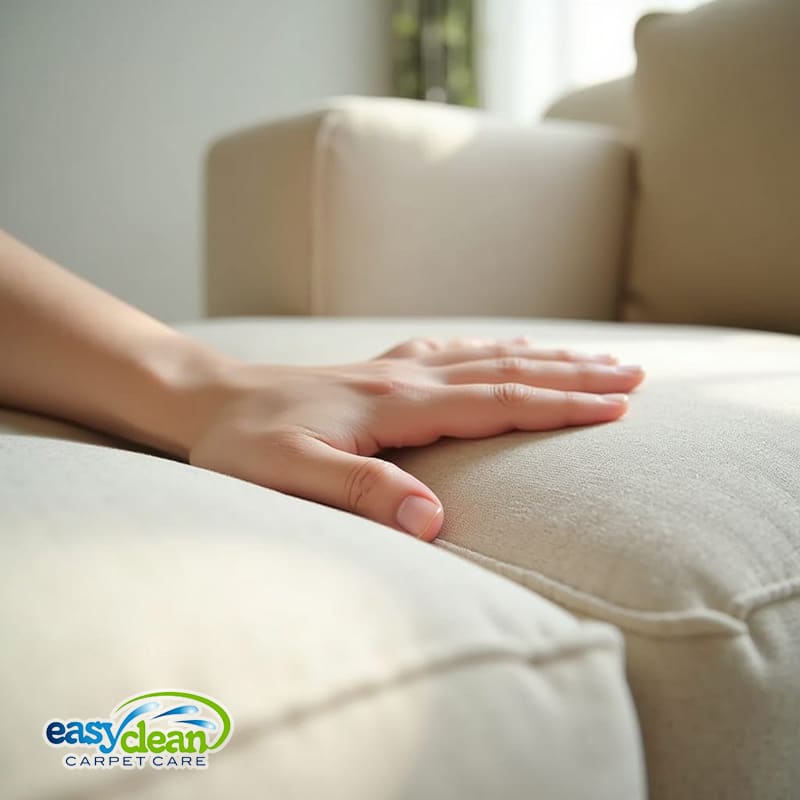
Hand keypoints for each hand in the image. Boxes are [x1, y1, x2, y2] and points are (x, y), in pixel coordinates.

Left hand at [187, 337, 643, 540]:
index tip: (617, 407)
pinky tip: (509, 347)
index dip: (560, 405)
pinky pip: (452, 350)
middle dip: (574, 376)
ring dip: (547, 359)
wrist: (207, 399)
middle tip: (635, 377)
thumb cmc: (244, 443)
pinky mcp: (381, 371)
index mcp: (396, 404)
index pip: (497, 401)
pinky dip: (493, 349)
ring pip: (488, 357)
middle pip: (507, 370)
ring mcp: (394, 368)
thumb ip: (361, 493)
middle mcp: (406, 377)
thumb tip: (432, 522)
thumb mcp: (291, 476)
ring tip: (597, 360)